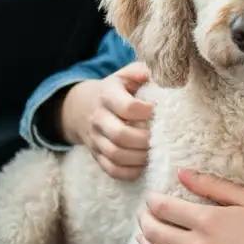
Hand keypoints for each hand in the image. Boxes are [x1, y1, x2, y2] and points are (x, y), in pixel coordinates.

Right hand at [60, 62, 152, 180]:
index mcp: (107, 95)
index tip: (159, 112)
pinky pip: (111, 170)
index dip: (147, 112)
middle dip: (145, 139)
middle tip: (161, 138)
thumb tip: (153, 74)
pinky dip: (130, 172)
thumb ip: (139, 71)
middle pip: (121, 135)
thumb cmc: (115, 91)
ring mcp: (95, 139)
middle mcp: (98, 118)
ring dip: (140, 157)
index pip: (127, 107)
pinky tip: (143, 165)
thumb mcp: (124, 75)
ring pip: (116, 155)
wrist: (82, 107)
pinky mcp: (96, 155)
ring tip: (155, 152)